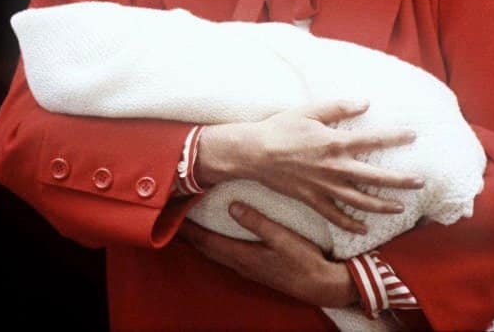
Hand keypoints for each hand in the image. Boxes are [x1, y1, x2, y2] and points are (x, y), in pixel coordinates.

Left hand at [178, 202, 357, 307]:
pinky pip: (225, 255)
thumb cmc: (304, 261)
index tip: (172, 214)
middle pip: (205, 248)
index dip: (188, 228)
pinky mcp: (255, 269)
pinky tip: (215, 237)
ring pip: (214, 252)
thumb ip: (257, 222)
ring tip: (188, 225)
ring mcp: (247, 268)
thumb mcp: (282, 237)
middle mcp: (240, 264)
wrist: (322, 286)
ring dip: (199, 240)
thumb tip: (231, 206)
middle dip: (188, 234)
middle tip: (172, 217)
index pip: (206, 241)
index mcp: (243, 256)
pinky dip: (213, 244)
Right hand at [195, 99, 422, 232]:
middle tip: (420, 182)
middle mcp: (334, 168)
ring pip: (361, 201)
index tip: (413, 136)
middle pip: (375, 177)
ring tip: (400, 208)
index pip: (373, 141)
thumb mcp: (308, 111)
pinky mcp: (312, 199)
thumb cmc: (280, 128)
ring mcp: (324, 187)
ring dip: (383, 205)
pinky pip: (335, 216)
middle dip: (400, 181)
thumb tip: (365, 102)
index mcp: (335, 143)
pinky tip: (364, 229)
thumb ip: (338, 107)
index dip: (395, 138)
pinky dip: (350, 224)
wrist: (253, 153)